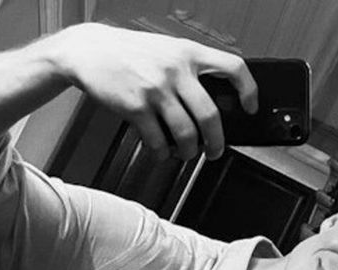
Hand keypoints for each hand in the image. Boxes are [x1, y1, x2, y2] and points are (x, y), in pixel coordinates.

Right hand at [53, 23, 257, 160]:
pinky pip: (157, 140)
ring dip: (189, 151)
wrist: (88, 50)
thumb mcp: (165, 48)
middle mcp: (175, 70)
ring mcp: (155, 90)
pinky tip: (159, 150)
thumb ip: (188, 68)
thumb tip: (213, 99)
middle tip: (215, 150)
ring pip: (186, 133)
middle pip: (210, 115)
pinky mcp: (136, 107)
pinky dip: (161, 152)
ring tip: (186, 153)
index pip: (232, 67)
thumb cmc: (128, 52)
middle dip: (217, 141)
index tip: (250, 107)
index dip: (248, 89)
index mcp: (188, 52)